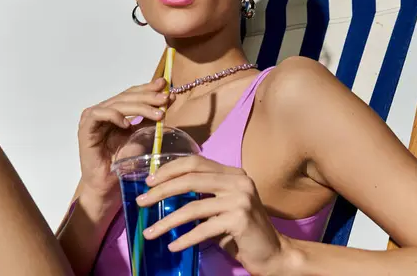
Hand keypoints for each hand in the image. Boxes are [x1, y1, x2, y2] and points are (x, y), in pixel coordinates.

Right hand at [77, 78, 172, 201]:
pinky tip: (128, 124)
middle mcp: (104, 110)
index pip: (133, 93)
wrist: (108, 184)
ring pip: (117, 103)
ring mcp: (93, 118)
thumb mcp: (141, 135)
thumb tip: (169, 100)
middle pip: (127, 96)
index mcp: (115, 110)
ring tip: (157, 114)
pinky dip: (114, 115)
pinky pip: (99, 115)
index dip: (149, 88)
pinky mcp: (85, 128)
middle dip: (148, 96)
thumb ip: (151, 118)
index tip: (166, 85)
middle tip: (165, 99)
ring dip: (139, 107)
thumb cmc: (122, 162)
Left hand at [136, 155, 291, 275]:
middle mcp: (239, 181)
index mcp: (234, 174)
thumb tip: (165, 193)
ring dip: (166, 221)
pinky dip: (184, 238)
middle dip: (161, 191)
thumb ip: (203, 197)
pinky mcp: (239, 219)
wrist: (274, 254)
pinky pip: (202, 229)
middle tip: (142, 202)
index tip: (149, 181)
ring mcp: (240, 199)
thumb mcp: (223, 207)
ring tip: (150, 232)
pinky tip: (173, 245)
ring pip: (192, 208)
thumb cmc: (243, 232)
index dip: (170, 169)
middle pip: (190, 180)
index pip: (196, 162)